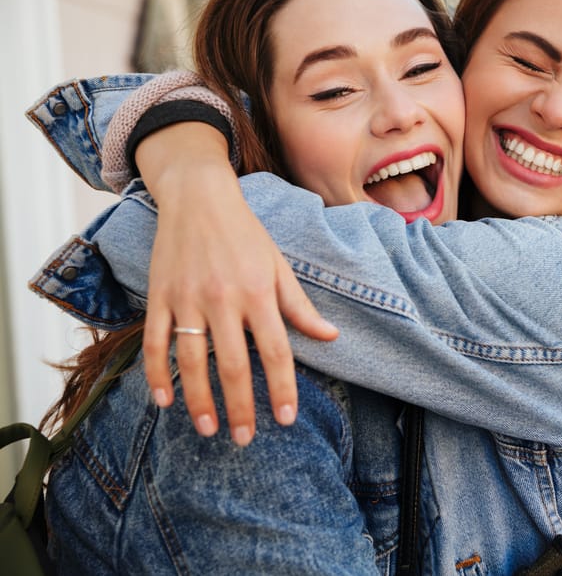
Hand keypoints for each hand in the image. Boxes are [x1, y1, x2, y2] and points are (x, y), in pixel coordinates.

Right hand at [136, 124, 338, 444]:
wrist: (199, 197)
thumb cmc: (246, 234)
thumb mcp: (279, 266)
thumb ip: (300, 307)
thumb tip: (331, 337)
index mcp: (259, 293)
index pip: (276, 351)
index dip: (282, 388)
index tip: (285, 419)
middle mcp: (224, 299)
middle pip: (233, 364)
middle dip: (240, 407)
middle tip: (244, 438)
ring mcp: (187, 299)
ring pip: (191, 361)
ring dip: (199, 399)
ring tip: (208, 429)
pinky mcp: (160, 296)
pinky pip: (155, 343)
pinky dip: (157, 375)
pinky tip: (164, 402)